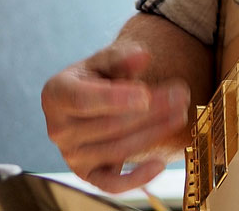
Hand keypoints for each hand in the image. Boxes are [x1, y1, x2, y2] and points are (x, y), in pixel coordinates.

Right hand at [41, 41, 189, 192]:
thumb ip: (121, 56)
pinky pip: (111, 184)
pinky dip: (136, 178)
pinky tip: (160, 164)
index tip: (146, 95)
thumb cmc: (97, 77)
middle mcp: (59, 129)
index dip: (115, 99)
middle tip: (181, 96)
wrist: (90, 101)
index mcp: (57, 94)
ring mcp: (72, 155)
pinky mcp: (87, 174)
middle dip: (150, 111)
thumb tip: (142, 55)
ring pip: (117, 149)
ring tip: (181, 114)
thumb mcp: (104, 60)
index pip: (84, 100)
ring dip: (153, 133)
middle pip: (109, 124)